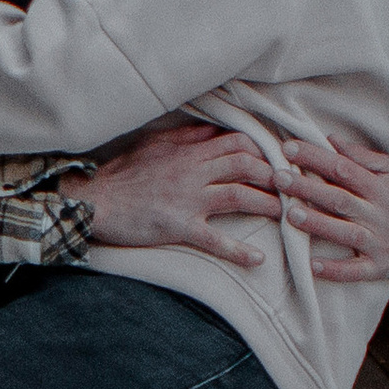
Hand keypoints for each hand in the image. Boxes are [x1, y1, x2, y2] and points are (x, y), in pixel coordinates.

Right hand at [84, 123, 280, 266]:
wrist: (95, 200)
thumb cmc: (122, 173)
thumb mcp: (154, 144)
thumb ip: (187, 136)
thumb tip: (214, 129)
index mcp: (188, 150)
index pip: (237, 142)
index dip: (263, 150)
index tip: (278, 160)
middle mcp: (192, 170)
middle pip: (246, 164)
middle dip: (274, 175)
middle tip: (292, 187)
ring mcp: (187, 198)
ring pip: (239, 195)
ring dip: (268, 205)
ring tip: (286, 215)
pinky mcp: (178, 225)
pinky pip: (214, 239)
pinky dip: (238, 250)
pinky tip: (258, 259)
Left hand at [280, 136, 388, 282]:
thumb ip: (360, 156)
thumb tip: (329, 138)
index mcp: (380, 187)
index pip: (344, 168)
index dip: (315, 157)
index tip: (287, 148)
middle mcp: (380, 214)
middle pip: (340, 200)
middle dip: (308, 189)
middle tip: (278, 178)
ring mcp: (379, 242)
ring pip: (346, 233)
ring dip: (319, 225)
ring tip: (291, 215)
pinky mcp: (377, 267)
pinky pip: (354, 271)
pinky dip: (333, 269)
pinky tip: (311, 264)